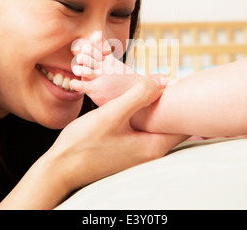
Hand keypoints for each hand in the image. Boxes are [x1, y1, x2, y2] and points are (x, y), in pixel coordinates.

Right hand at [47, 76, 187, 191]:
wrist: (61, 167)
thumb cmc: (84, 143)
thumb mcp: (112, 114)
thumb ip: (138, 96)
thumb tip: (163, 79)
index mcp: (153, 146)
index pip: (185, 125)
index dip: (186, 103)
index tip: (182, 84)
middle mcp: (151, 152)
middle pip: (172, 124)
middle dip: (171, 102)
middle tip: (168, 80)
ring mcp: (139, 152)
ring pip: (157, 125)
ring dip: (156, 107)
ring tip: (153, 86)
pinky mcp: (129, 149)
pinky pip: (144, 128)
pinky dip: (144, 114)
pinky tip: (134, 102)